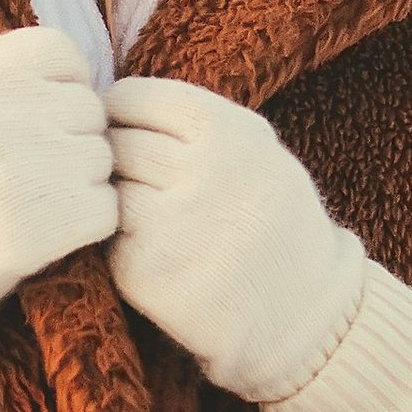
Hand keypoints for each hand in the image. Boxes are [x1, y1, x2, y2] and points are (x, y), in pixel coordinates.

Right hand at [0, 27, 115, 343]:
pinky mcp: (47, 223)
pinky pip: (107, 208)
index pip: (63, 52)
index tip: (41, 118)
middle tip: (33, 172)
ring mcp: (25, 169)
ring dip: (80, 183)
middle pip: (90, 109)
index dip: (62, 87)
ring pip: (102, 159)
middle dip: (72, 139)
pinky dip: (87, 225)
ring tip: (34, 202)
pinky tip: (46, 233)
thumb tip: (68, 60)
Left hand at [103, 76, 364, 403]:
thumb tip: (114, 99)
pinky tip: (155, 254)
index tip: (125, 130)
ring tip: (150, 217)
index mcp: (230, 131)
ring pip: (107, 191)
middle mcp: (201, 172)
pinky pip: (109, 240)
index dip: (120, 112)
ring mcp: (169, 223)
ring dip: (116, 201)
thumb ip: (200, 123)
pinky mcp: (144, 272)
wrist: (304, 314)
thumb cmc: (275, 224)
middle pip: (116, 143)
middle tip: (135, 179)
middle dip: (116, 158)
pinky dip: (121, 244)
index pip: (134, 97)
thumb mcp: (260, 152)